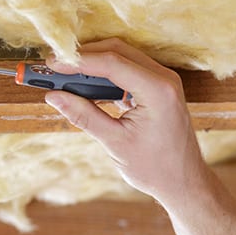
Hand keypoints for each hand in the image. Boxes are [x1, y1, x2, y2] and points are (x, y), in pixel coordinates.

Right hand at [44, 38, 235, 234]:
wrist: (186, 183)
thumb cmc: (156, 169)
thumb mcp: (115, 143)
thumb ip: (84, 116)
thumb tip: (53, 95)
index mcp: (158, 91)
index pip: (111, 62)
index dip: (77, 61)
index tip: (49, 64)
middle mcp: (165, 80)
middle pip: (117, 51)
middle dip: (83, 58)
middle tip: (52, 69)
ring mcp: (166, 83)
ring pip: (123, 58)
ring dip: (93, 64)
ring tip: (64, 78)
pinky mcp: (161, 89)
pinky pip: (130, 71)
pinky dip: (107, 75)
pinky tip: (85, 88)